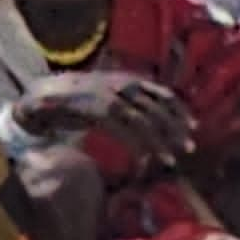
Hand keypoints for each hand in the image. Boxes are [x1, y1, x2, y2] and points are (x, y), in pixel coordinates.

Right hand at [12, 72, 196, 164]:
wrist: (45, 96)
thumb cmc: (80, 98)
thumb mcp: (110, 91)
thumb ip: (131, 99)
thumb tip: (154, 114)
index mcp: (128, 79)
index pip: (164, 94)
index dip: (181, 111)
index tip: (194, 126)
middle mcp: (123, 85)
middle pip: (158, 110)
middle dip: (176, 130)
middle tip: (190, 147)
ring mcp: (111, 97)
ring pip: (144, 122)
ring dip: (160, 143)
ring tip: (170, 160)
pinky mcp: (98, 112)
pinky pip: (125, 132)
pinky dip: (138, 147)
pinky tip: (145, 160)